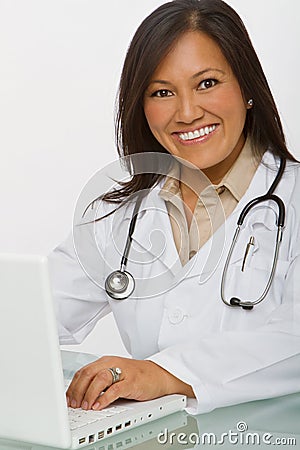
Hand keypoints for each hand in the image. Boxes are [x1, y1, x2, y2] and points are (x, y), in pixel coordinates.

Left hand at [66, 355, 193, 409]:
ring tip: (85, 406)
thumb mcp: (114, 375)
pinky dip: (104, 399)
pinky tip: (98, 406)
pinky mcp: (132, 381)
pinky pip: (115, 389)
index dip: (72, 386)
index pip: (83, 371)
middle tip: (73, 404)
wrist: (158, 374)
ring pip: (100, 379)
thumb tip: (79, 396)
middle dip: (78, 390)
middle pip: (88, 373)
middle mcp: (112, 363)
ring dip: (89, 394)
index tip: (66, 399)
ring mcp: (123, 371)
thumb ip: (98, 382)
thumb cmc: (135, 376)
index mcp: (105, 362)